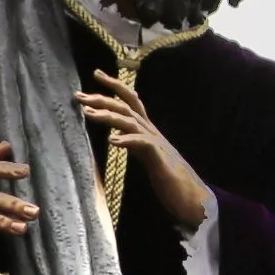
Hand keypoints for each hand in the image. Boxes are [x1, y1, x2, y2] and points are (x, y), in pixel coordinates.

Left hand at [78, 73, 212, 229]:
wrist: (194, 199)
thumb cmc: (170, 180)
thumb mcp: (148, 157)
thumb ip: (135, 144)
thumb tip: (118, 137)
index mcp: (148, 131)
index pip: (131, 101)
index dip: (114, 86)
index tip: (96, 74)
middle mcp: (152, 132)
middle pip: (127, 106)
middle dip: (102, 98)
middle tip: (79, 95)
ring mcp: (158, 145)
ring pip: (131, 122)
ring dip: (108, 116)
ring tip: (88, 113)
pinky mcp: (160, 160)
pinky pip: (143, 145)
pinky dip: (128, 140)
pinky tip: (113, 141)